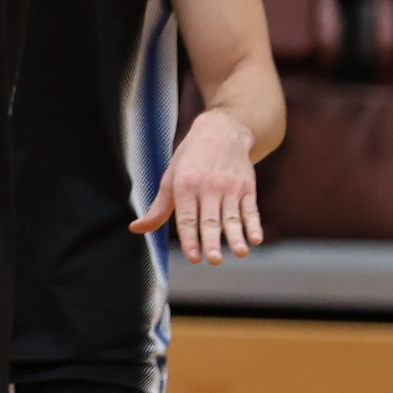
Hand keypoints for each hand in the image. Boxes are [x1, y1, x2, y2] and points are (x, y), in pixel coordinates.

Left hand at [130, 109, 262, 264]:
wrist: (221, 132)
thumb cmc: (190, 160)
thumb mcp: (170, 178)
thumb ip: (158, 208)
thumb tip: (136, 229)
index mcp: (185, 185)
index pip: (187, 217)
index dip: (190, 239)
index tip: (193, 257)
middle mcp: (208, 186)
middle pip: (210, 219)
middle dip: (212, 241)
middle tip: (214, 260)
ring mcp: (230, 186)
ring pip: (233, 216)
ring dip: (237, 236)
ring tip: (241, 253)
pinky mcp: (247, 186)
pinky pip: (250, 209)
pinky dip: (254, 224)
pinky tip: (256, 239)